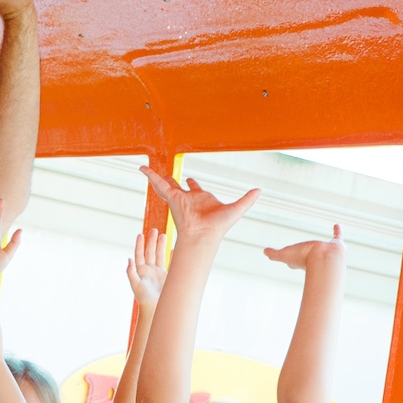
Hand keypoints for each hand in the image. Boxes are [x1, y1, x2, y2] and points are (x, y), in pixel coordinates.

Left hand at [126, 228, 165, 305]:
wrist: (155, 309)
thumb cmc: (143, 298)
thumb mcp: (135, 285)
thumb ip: (131, 272)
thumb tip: (128, 259)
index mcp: (141, 271)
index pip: (139, 254)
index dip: (140, 244)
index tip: (141, 234)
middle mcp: (149, 270)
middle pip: (150, 252)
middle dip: (152, 241)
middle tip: (154, 230)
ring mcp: (159, 273)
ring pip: (160, 255)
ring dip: (161, 245)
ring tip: (163, 234)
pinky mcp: (168, 276)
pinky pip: (171, 263)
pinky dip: (172, 256)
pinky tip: (174, 249)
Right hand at [140, 167, 256, 245]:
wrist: (204, 234)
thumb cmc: (218, 226)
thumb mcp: (236, 209)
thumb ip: (247, 199)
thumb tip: (260, 190)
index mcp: (200, 200)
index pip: (195, 190)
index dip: (193, 184)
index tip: (190, 180)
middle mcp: (188, 199)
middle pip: (178, 187)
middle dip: (173, 182)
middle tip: (167, 176)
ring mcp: (178, 199)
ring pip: (165, 185)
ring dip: (157, 178)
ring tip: (149, 170)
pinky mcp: (171, 197)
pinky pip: (159, 184)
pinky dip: (150, 175)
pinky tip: (142, 168)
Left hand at [266, 223, 344, 271]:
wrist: (323, 259)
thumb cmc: (303, 257)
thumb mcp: (284, 255)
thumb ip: (274, 254)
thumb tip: (265, 252)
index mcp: (301, 262)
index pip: (292, 262)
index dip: (288, 261)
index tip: (286, 261)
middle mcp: (314, 258)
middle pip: (309, 256)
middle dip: (308, 255)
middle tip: (307, 252)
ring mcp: (326, 252)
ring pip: (325, 249)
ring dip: (326, 247)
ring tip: (327, 245)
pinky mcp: (336, 245)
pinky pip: (338, 237)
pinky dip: (337, 231)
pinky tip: (337, 225)